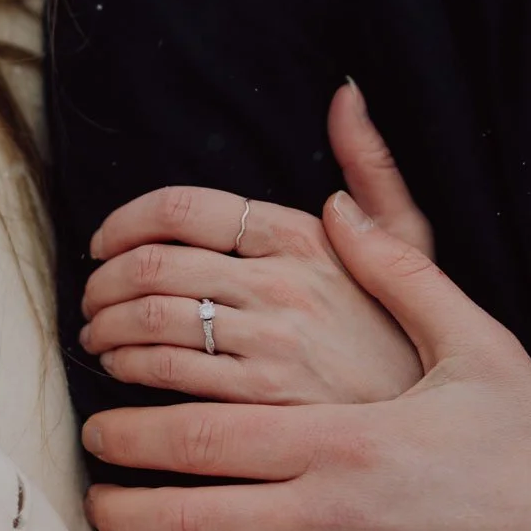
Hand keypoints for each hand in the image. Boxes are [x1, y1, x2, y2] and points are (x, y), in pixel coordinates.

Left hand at [79, 81, 431, 406]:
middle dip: (103, 283)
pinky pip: (166, 373)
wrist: (439, 435)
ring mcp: (270, 345)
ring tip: (98, 339)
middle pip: (152, 266)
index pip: (184, 208)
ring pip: (149, 319)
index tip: (103, 244)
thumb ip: (371, 167)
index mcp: (305, 237)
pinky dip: (127, 368)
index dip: (125, 223)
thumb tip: (347, 95)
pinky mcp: (260, 405)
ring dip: (105, 328)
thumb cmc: (413, 335)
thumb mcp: (411, 242)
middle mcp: (282, 284)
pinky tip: (123, 375)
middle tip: (91, 301)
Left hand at [85, 192, 530, 530]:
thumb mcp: (475, 341)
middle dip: (116, 506)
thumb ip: (395, 269)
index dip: (128, 436)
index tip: (101, 432)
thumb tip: (336, 203)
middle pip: (178, 515)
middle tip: (93, 495)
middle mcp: (329, 518)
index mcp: (341, 438)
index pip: (194, 434)